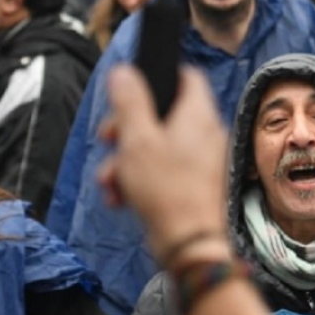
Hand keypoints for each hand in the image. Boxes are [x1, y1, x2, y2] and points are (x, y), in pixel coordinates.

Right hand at [97, 65, 231, 265]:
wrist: (190, 243)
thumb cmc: (168, 191)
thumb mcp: (138, 139)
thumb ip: (130, 102)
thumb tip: (125, 71)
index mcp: (198, 115)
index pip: (187, 76)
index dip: (160, 76)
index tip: (133, 87)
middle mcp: (206, 133)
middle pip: (164, 113)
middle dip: (128, 127)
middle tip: (108, 138)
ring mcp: (203, 159)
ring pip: (158, 145)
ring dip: (127, 159)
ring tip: (110, 180)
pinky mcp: (195, 183)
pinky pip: (164, 169)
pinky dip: (141, 178)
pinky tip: (121, 196)